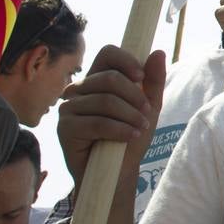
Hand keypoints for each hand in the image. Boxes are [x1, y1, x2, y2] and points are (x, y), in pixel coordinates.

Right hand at [57, 46, 165, 187]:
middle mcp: (78, 89)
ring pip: (105, 101)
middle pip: (110, 78)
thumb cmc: (130, 134)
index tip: (141, 77)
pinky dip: (120, 130)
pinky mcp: (65, 128)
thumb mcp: (149, 107)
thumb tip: (159, 52)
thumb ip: (154, 80)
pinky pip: (97, 123)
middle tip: (147, 113)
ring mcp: (68, 108)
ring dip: (130, 116)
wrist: (118, 170)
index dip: (126, 61)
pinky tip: (131, 136)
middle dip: (135, 96)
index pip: (107, 53)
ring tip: (141, 128)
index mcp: (97, 78)